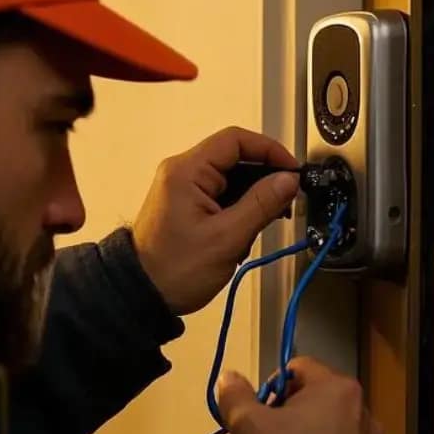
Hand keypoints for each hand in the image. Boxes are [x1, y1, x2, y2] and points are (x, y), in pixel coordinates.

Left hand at [132, 126, 298, 315]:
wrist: (142, 294)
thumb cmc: (173, 270)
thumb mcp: (226, 237)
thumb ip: (261, 204)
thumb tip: (288, 180)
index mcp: (186, 171)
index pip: (235, 140)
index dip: (269, 150)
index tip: (292, 170)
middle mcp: (183, 173)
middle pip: (236, 159)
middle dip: (264, 181)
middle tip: (284, 202)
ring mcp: (185, 188)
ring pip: (232, 179)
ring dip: (252, 201)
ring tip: (261, 226)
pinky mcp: (188, 205)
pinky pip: (223, 196)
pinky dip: (239, 211)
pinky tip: (245, 234)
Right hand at [216, 357, 385, 433]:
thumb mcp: (246, 426)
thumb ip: (236, 394)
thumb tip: (229, 376)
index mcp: (339, 389)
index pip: (300, 368)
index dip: (274, 386)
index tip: (260, 413)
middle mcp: (367, 414)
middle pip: (323, 400)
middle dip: (297, 414)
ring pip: (339, 433)